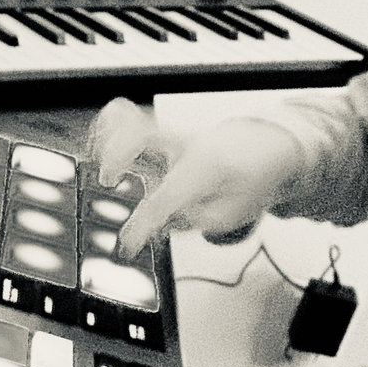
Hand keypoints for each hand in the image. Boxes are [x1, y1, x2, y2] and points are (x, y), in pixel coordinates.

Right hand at [87, 97, 303, 259]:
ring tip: (99, 166)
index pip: (163, 197)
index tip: (127, 246)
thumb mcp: (233, 213)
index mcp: (204, 166)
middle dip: (116, 156)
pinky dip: (111, 132)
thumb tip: (162, 221)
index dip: (140, 225)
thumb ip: (195, 220)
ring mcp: (174, 133)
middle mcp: (185, 143)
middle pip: (140, 135)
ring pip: (132, 120)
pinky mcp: (166, 132)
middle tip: (108, 181)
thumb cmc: (253, 178)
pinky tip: (102, 152)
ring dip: (107, 140)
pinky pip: (131, 121)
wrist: (268, 145)